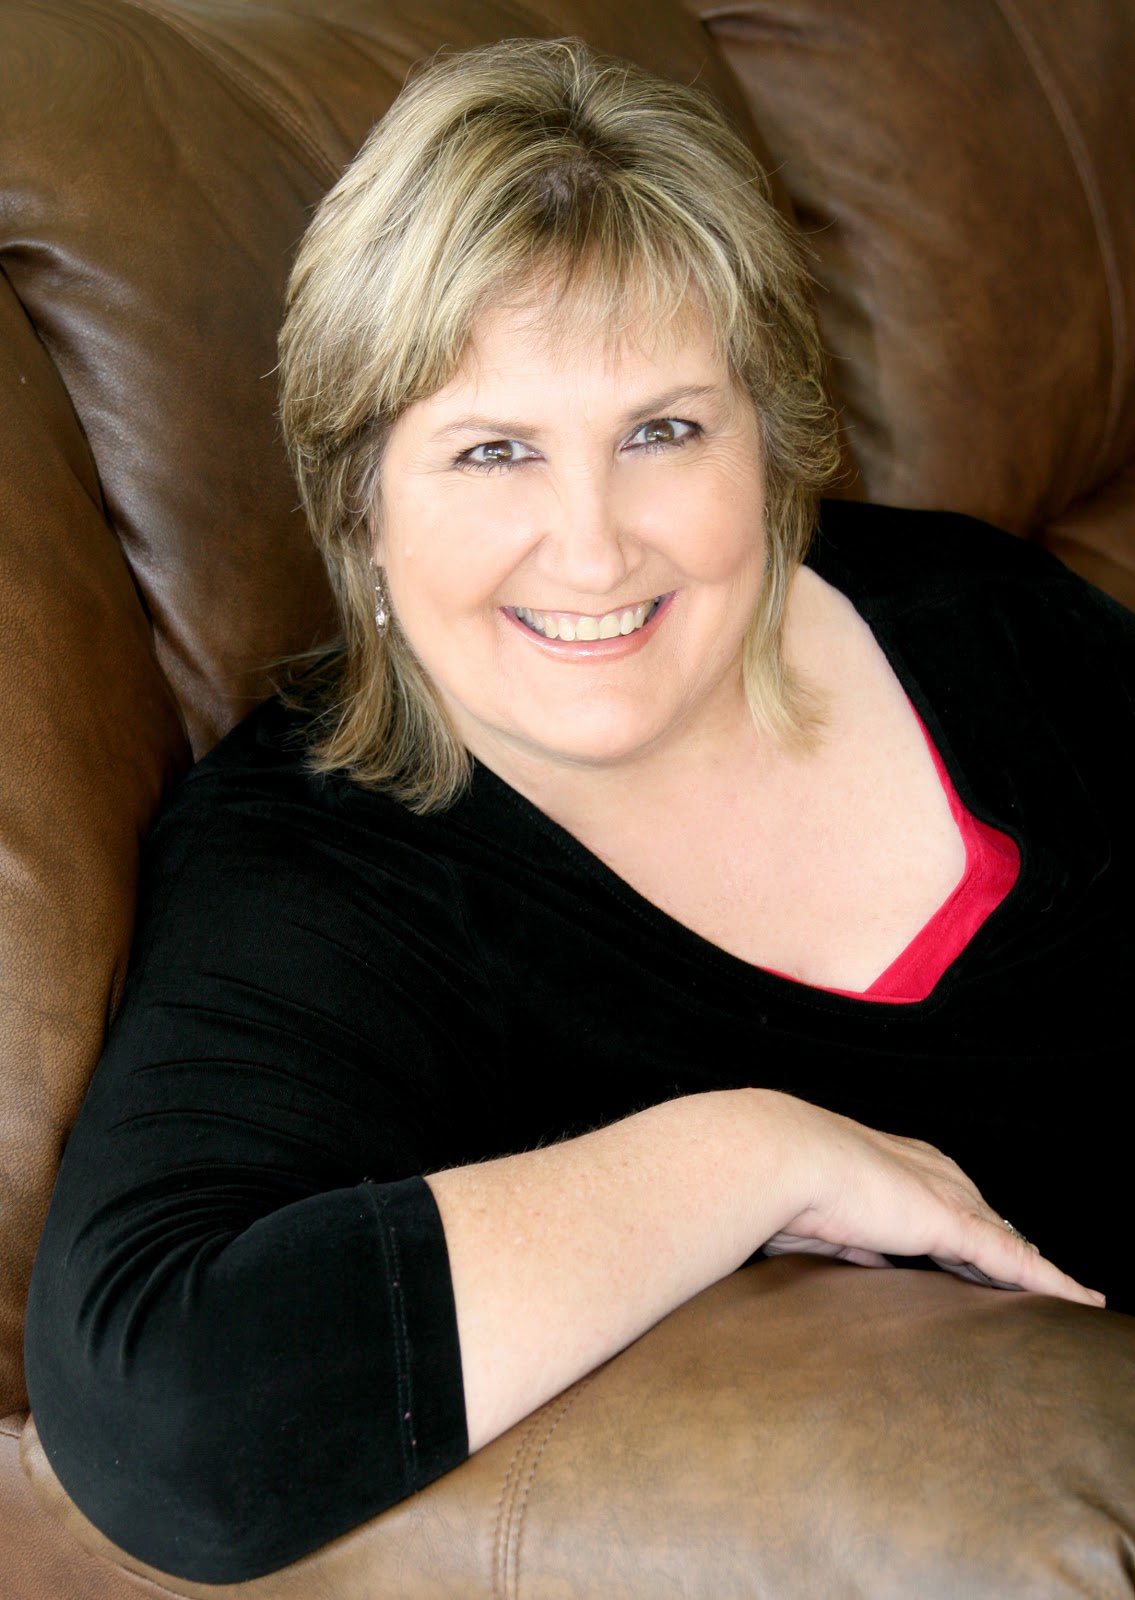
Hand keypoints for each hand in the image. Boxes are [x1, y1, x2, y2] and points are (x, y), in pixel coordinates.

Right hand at [754, 1092, 1104, 1307]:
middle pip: (986, 1220)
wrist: (779, 1158)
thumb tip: (874, 1264)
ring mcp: (946, 1197)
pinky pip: (1017, 1260)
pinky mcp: (954, 1223)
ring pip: (1008, 1241)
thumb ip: (854, 1244)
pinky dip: (1052, 1283)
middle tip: (1035, 1284)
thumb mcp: (821, 1223)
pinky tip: (1081, 1301)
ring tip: (1075, 1298)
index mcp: (894, 1169)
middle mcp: (929, 1174)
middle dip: (1009, 1252)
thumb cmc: (781, 1187)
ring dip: (1038, 1272)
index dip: (968, 1235)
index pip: (947, 1204)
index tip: (981, 1257)